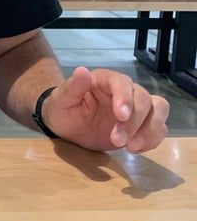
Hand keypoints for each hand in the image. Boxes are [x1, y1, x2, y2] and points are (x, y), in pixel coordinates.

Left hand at [42, 66, 168, 152]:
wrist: (67, 127)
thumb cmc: (63, 109)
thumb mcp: (62, 99)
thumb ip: (73, 86)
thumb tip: (82, 70)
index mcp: (105, 80)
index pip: (122, 83)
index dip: (125, 98)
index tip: (121, 116)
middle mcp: (125, 91)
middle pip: (144, 99)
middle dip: (134, 121)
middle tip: (118, 141)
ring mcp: (135, 108)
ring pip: (159, 110)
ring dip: (150, 130)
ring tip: (132, 148)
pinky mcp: (141, 125)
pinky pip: (158, 129)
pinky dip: (152, 140)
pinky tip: (135, 149)